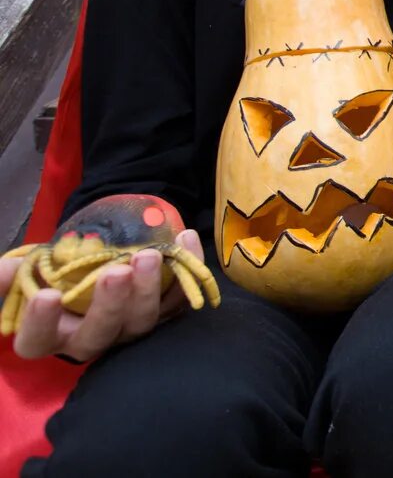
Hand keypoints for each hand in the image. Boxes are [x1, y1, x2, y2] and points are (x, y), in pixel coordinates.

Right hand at [4, 229, 203, 360]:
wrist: (97, 263)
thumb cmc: (56, 276)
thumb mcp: (30, 274)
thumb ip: (10, 276)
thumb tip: (0, 271)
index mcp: (52, 334)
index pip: (39, 341)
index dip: (41, 324)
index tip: (47, 296)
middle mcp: (93, 337)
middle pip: (101, 334)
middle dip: (110, 304)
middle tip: (116, 271)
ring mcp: (131, 327)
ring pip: (144, 320)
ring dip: (149, 289)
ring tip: (149, 256)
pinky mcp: (164, 310)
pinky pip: (180, 295)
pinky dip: (187, 267)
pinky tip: (185, 237)